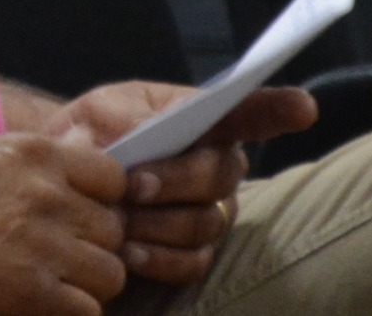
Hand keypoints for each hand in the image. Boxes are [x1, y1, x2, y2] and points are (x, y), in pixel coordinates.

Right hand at [0, 131, 142, 315]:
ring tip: (56, 285)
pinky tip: (42, 305)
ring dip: (88, 282)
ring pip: (110, 272)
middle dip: (92, 244)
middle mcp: (48, 196)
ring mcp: (44, 245)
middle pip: (113, 228)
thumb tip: (59, 167)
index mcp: (35, 155)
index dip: (101, 200)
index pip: (112, 177)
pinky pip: (87, 310)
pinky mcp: (32, 293)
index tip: (83, 216)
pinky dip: (71, 310)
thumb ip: (24, 160)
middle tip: (63, 257)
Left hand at [37, 82, 316, 288]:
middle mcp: (218, 166)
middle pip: (220, 176)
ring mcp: (212, 212)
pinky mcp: (195, 253)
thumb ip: (120, 121)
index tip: (304, 107)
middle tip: (134, 184)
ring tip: (119, 219)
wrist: (67, 176)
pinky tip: (129, 252)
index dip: (278, 110)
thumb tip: (138, 137)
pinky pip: (191, 264)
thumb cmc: (91, 134)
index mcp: (202, 121)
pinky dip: (158, 259)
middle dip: (177, 180)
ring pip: (204, 223)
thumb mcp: (98, 112)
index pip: (249, 112)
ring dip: (158, 223)